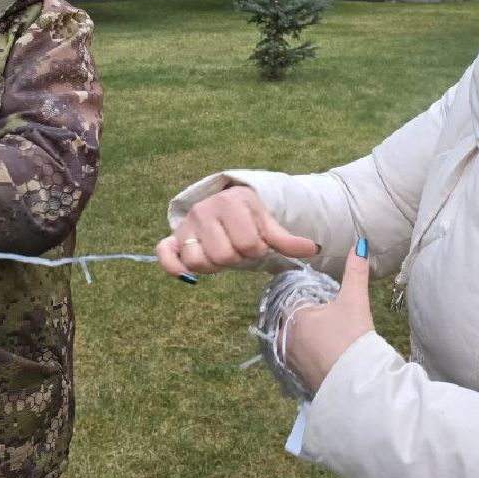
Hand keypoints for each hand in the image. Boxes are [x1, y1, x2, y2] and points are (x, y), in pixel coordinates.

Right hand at [156, 184, 318, 275]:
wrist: (225, 203)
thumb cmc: (248, 217)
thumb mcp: (267, 223)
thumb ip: (286, 239)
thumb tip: (314, 249)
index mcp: (231, 204)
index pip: (248, 244)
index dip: (256, 250)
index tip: (255, 243)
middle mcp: (204, 211)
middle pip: (223, 256)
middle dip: (235, 258)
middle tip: (237, 250)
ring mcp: (186, 225)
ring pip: (197, 261)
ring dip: (212, 265)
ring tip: (220, 254)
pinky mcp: (173, 238)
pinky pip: (164, 253)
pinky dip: (172, 265)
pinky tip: (185, 274)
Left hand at [282, 239, 374, 395]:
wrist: (358, 385)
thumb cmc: (352, 338)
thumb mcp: (355, 301)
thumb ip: (356, 272)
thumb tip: (360, 243)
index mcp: (292, 314)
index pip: (294, 296)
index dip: (311, 296)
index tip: (327, 300)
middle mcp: (283, 336)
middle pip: (292, 318)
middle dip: (308, 317)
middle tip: (332, 319)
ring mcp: (289, 359)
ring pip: (293, 339)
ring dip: (307, 337)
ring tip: (331, 338)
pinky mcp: (297, 377)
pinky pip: (298, 359)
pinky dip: (309, 355)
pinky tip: (327, 356)